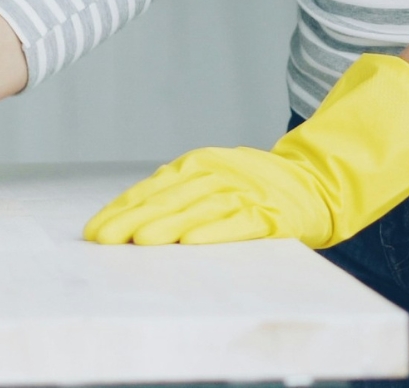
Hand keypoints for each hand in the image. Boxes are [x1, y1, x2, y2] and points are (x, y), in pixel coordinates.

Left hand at [84, 53, 408, 247]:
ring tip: (139, 241)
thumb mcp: (210, 181)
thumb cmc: (252, 187)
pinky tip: (192, 243)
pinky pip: (239, 224)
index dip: (121, 209)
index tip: (94, 230)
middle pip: (167, 199)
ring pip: (197, 209)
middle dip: (131, 219)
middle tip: (102, 239)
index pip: (150, 189)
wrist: (314, 181)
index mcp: (196, 165)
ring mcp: (244, 191)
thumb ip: (175, 194)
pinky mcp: (271, 213)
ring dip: (167, 225)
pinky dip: (215, 233)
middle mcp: (216, 174)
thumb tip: (129, 216)